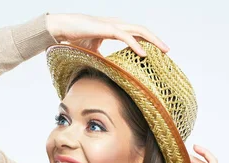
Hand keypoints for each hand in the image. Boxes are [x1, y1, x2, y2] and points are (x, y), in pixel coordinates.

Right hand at [45, 12, 169, 56]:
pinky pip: (126, 37)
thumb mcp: (93, 51)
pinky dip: (136, 44)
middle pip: (142, 31)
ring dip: (153, 40)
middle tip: (167, 51)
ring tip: (163, 50)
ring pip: (139, 31)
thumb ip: (102, 59)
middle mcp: (117, 25)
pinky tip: (144, 53)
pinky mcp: (107, 29)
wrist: (62, 28)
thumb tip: (106, 71)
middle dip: (156, 40)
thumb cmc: (75, 38)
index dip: (148, 41)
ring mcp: (113, 25)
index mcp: (115, 29)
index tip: (158, 51)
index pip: (137, 34)